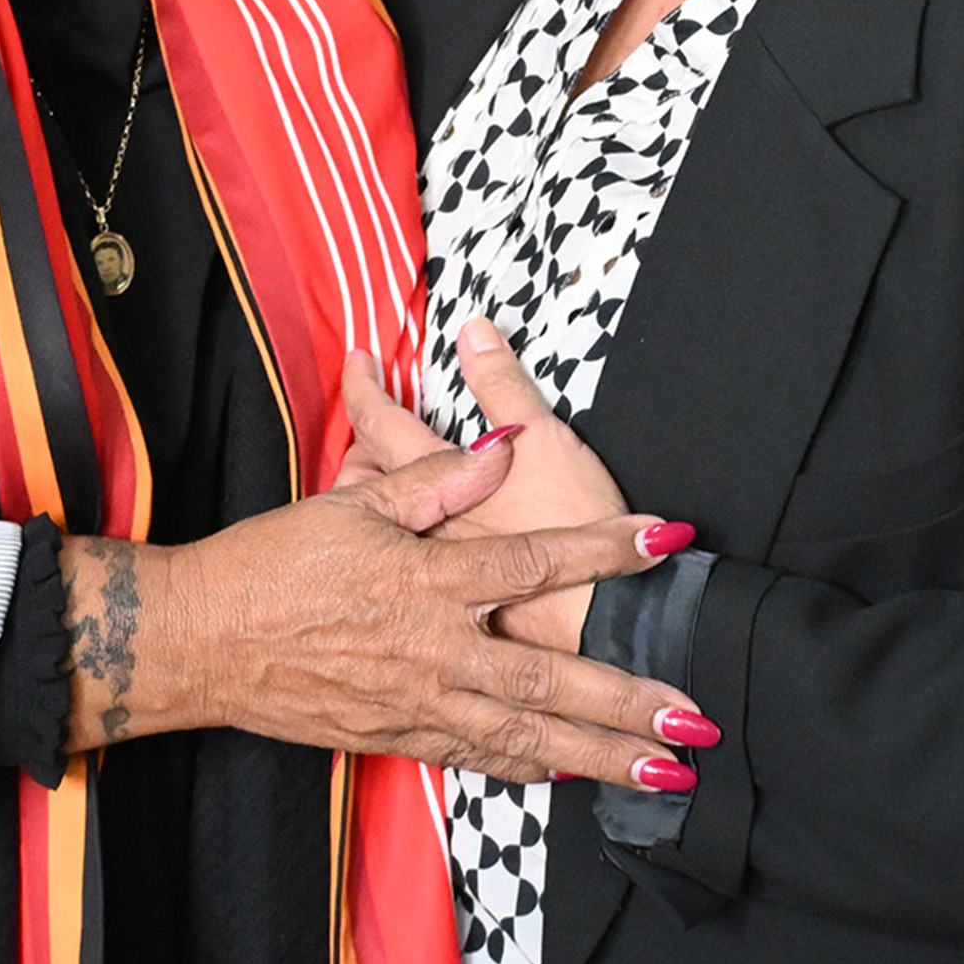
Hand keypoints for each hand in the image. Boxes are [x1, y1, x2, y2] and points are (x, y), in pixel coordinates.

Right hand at [64, 440, 703, 788]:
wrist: (205, 638)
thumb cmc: (274, 562)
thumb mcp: (352, 504)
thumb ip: (433, 481)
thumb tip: (496, 452)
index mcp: (427, 579)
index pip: (536, 561)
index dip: (605, 548)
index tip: (666, 540)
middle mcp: (434, 648)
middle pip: (551, 680)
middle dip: (628, 701)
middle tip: (691, 717)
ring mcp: (418, 702)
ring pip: (526, 736)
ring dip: (599, 754)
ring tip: (658, 770)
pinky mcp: (396, 734)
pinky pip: (478, 757)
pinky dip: (530, 767)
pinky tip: (567, 773)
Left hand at [342, 317, 660, 654]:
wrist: (603, 629)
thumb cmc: (577, 533)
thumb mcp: (548, 441)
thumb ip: (503, 387)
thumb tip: (474, 333)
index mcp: (436, 485)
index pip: (380, 423)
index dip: (365, 387)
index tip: (360, 361)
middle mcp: (416, 535)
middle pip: (362, 487)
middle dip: (359, 453)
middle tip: (366, 432)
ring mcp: (425, 584)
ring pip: (373, 543)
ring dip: (374, 513)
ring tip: (383, 493)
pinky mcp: (443, 618)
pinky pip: (397, 585)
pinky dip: (396, 564)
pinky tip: (410, 563)